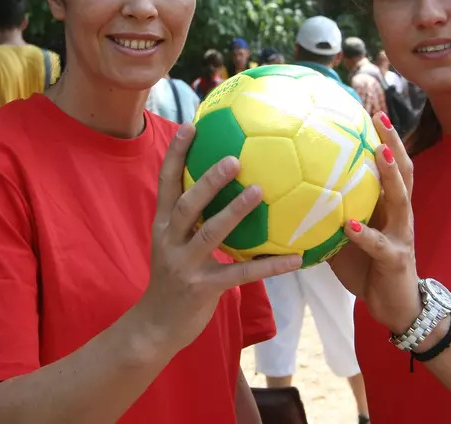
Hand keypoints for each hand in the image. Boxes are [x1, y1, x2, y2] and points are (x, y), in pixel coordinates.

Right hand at [133, 124, 301, 353]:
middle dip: (208, 180)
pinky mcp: (202, 289)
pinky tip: (295, 258)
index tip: (190, 125)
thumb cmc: (173, 279)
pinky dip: (269, 266)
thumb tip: (219, 186)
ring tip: (260, 192)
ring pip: (209, 233)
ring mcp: (184, 265)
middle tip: (234, 158)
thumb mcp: (173, 244)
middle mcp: (169, 240)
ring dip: (235, 211)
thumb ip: (191, 219)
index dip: (176, 154)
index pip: (166, 182)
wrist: (155, 326)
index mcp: (163, 225)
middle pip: (186, 204)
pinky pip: (240, 274)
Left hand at [328, 112, 422, 334]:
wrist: (394, 306)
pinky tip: (349, 224)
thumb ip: (325, 212)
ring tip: (378, 153)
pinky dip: (364, 234)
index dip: (381, 136)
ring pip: (400, 199)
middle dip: (393, 141)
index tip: (367, 107)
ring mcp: (401, 234)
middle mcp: (398, 213)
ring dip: (390, 174)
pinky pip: (379, 244)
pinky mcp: (396, 259)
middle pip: (402, 170)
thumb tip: (285, 189)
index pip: (387, 163)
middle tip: (380, 115)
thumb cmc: (366, 266)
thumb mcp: (343, 234)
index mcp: (386, 205)